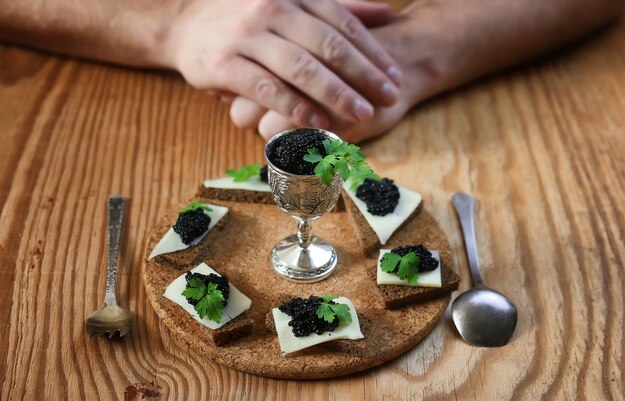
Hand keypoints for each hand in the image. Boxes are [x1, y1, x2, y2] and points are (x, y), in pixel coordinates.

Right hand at [229, 15, 444, 141]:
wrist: (185, 25)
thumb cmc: (248, 16)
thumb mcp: (291, 3)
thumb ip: (339, 6)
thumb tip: (387, 12)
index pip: (342, 23)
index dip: (373, 52)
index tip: (394, 77)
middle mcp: (271, 9)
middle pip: (327, 45)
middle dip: (362, 75)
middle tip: (387, 98)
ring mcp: (246, 35)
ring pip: (300, 67)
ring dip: (335, 93)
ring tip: (361, 114)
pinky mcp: (225, 64)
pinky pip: (267, 88)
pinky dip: (295, 107)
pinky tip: (317, 121)